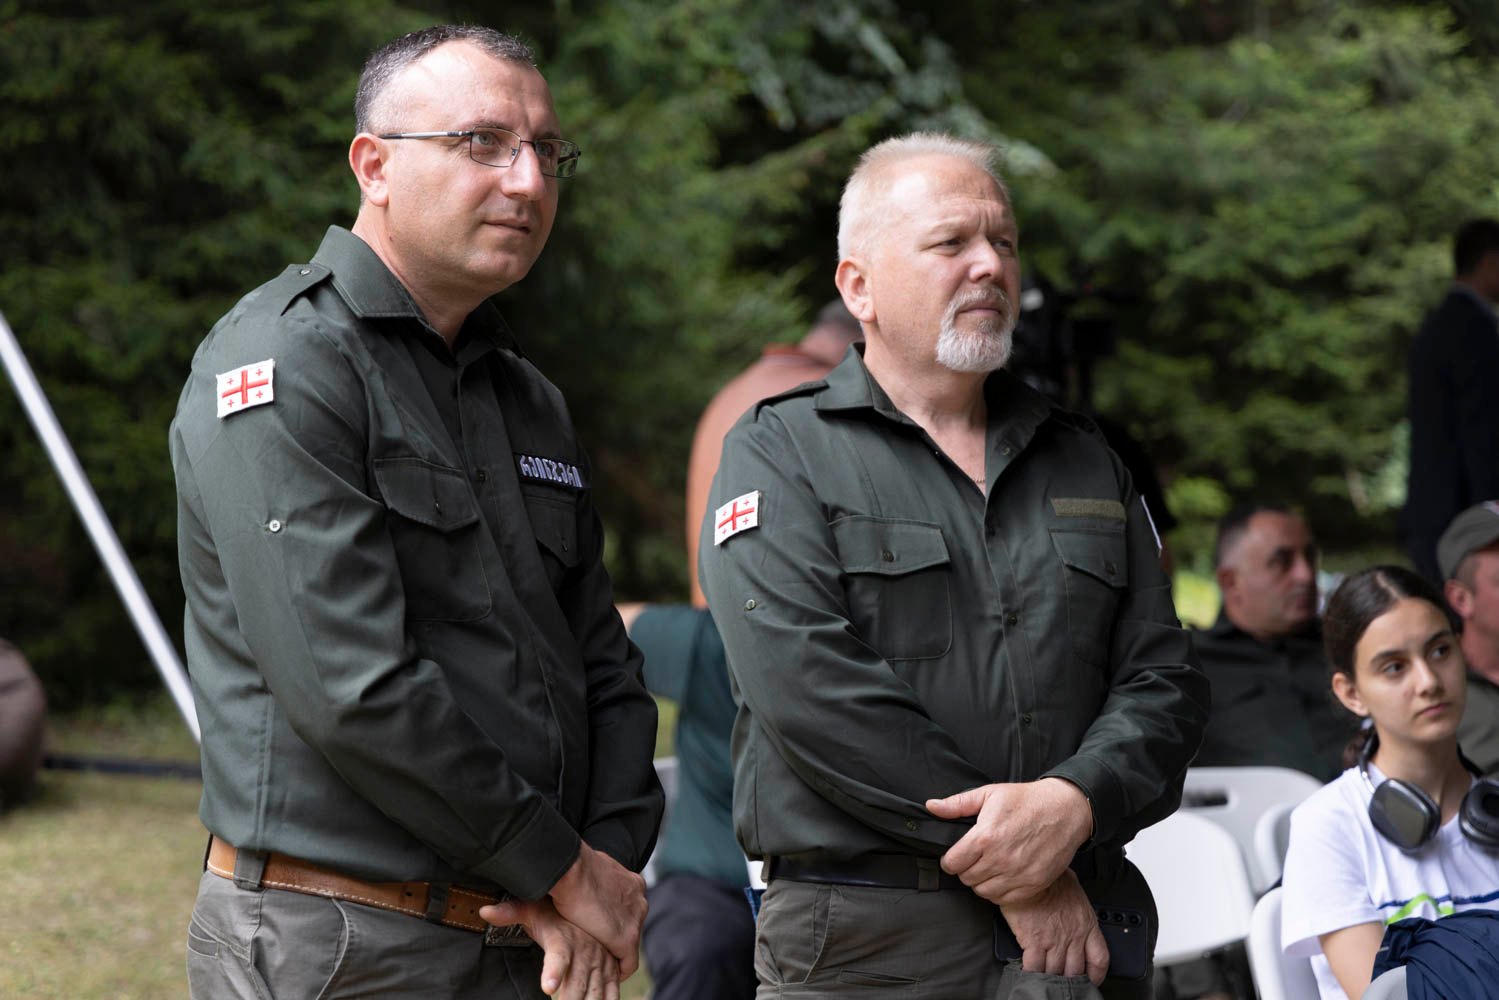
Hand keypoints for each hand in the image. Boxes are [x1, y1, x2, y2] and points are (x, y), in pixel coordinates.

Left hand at [480, 898, 621, 999]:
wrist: (589, 901)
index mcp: (563, 941)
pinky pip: (612, 990)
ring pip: (597, 990)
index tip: (548, 988)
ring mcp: (601, 961)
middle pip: (578, 983)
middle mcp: (585, 952)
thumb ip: (511, 912)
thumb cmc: (555, 914)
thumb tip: (484, 912)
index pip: (558, 957)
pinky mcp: (612, 968)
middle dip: (571, 999)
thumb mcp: (532, 909)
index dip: (554, 972)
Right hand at [547, 842, 647, 977]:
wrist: (570, 870)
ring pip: (630, 943)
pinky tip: (606, 973)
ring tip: (599, 959)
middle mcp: (639, 900)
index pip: (628, 908)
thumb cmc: (571, 868)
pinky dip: (618, 970)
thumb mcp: (590, 870)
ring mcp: (636, 919)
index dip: (615, 920)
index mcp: (632, 883)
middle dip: (616, 933)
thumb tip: (584, 882)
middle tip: (599, 943)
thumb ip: (596, 880)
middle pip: (631, 925)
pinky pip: (628, 962)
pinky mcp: (628, 938)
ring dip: (615, 950)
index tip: (602, 928)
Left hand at [925, 778, 1091, 904]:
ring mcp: (1017, 875)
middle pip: (966, 879)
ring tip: (988, 866)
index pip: (952, 864)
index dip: (950, 860)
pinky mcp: (1033, 885)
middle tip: (973, 858)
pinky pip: (1004, 899)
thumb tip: (931, 807)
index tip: (955, 855)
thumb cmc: (1026, 800)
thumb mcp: (989, 794)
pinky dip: (999, 890)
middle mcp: (1000, 860)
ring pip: (983, 892)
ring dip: (981, 881)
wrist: (1065, 810)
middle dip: (965, 869)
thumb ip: (957, 804)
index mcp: (985, 837)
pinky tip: (1002, 875)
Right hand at [999, 869, 1108, 984]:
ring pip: (1055, 972)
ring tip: (1044, 978)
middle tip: (1062, 979)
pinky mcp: (1034, 941)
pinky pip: (1035, 967)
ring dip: (1049, 977)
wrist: (1030, 873)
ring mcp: (1054, 941)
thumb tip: (1072, 904)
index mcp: (1087, 924)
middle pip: (1075, 971)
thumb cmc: (1050, 877)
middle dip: (1068, 978)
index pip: (1099, 959)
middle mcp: (1073, 936)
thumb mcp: (1073, 888)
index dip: (1096, 975)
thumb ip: (1076, 904)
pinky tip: (1028, 973)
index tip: (1090, 979)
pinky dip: (1031, 973)